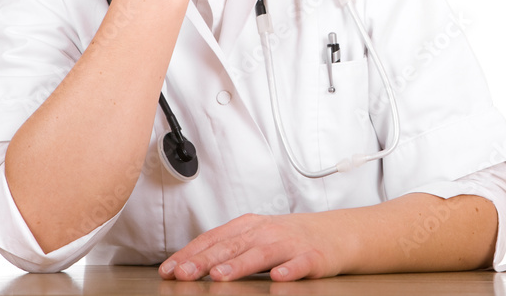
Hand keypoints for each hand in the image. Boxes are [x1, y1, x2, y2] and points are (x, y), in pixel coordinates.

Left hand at [159, 212, 349, 281]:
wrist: (336, 234)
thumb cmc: (290, 238)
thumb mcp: (256, 236)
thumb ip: (227, 247)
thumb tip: (188, 263)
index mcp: (249, 226)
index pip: (214, 238)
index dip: (190, 254)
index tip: (170, 269)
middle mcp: (266, 232)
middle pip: (231, 246)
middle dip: (205, 260)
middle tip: (184, 274)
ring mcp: (289, 244)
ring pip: (261, 254)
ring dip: (239, 264)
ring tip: (220, 275)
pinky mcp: (312, 257)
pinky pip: (299, 264)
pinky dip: (288, 270)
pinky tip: (278, 278)